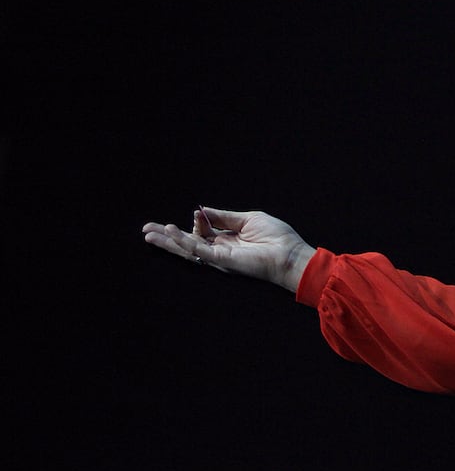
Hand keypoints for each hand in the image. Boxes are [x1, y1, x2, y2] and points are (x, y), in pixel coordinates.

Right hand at [141, 206, 314, 292]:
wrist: (291, 254)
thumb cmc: (277, 237)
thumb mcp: (249, 219)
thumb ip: (224, 216)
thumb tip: (201, 210)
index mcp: (228, 240)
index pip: (203, 231)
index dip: (198, 220)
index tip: (197, 212)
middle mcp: (221, 249)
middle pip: (189, 243)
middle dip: (167, 237)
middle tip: (147, 230)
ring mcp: (220, 256)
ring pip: (188, 249)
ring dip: (167, 241)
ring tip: (148, 234)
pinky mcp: (222, 260)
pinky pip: (198, 250)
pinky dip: (183, 241)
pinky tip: (169, 232)